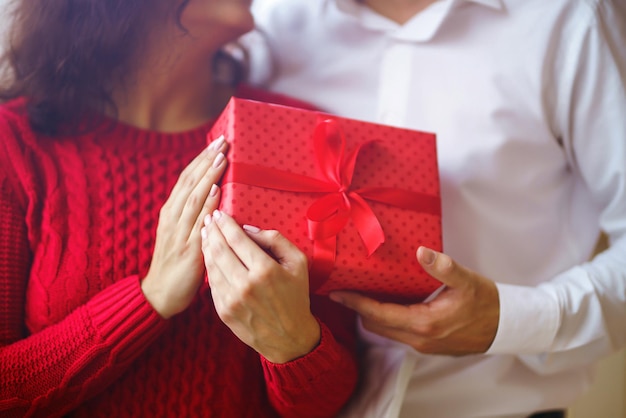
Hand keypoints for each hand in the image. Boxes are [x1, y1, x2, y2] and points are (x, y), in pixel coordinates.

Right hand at [141, 136, 227, 318]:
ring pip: (194, 198)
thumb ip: (194, 214)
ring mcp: (179, 232)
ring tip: (222, 159)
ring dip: (208, 176)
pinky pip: (198, 223)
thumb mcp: (181, 232)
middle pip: (190, 182)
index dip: (202, 160)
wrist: (160, 294)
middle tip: (224, 142)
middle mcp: (173, 217)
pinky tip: (217, 192)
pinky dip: (207, 205)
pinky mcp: (188, 249)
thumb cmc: (176, 262)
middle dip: (207, 160)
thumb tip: (213, 192)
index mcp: (171, 212)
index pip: (187, 178)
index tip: (217, 143)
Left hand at [202, 211, 320, 363]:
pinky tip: (210, 256)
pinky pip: (211, 283)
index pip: (237, 239)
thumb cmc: (296, 296)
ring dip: (206, 246)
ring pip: (211, 265)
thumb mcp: (299, 263)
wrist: (290, 337)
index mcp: (265, 270)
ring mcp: (232, 300)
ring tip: (206, 233)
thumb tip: (248, 229)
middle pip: (219, 249)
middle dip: (212, 231)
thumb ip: (276, 241)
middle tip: (208, 219)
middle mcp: (246, 285)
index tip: (220, 214)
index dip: (225, 224)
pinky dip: (209, 266)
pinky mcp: (223, 311)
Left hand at [329, 247, 499, 355]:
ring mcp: (422, 345)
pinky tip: (384, 303)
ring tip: (359, 294)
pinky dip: (385, 319)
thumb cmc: (486, 302)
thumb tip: (421, 251)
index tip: (337, 293)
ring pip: (386, 330)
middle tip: (343, 290)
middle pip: (376, 325)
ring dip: (371, 314)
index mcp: (424, 323)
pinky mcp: (427, 345)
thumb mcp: (467, 281)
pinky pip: (397, 332)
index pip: (379, 314)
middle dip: (357, 309)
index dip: (356, 303)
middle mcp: (418, 338)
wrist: (506, 327)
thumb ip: (443, 267)